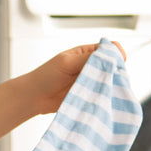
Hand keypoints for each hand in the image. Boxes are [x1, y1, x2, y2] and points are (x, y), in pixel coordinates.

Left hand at [0, 42, 125, 142]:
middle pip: (115, 66)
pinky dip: (106, 99)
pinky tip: (101, 101)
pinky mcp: (92, 96)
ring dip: (111, 87)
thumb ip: (89, 58)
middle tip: (106, 82)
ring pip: (112, 82)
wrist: (34, 98)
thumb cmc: (46, 76)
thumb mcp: (68, 62)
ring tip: (101, 92)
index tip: (113, 66)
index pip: (112, 49)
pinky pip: (105, 96)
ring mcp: (93, 82)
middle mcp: (93, 66)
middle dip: (115, 74)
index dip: (116, 56)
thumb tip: (113, 55)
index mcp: (88, 53)